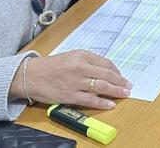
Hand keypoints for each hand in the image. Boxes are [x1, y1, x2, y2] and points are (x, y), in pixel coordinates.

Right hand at [12, 50, 130, 109]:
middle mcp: (80, 67)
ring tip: (125, 94)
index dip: (116, 71)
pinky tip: (110, 104)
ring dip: (116, 91)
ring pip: (101, 87)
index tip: (122, 76)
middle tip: (129, 86)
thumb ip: (87, 62)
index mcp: (81, 55)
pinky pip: (90, 100)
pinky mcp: (69, 95)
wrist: (31, 75)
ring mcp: (75, 82)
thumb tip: (105, 70)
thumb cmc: (51, 66)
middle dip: (120, 81)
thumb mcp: (70, 57)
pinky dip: (102, 102)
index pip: (105, 63)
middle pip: (106, 75)